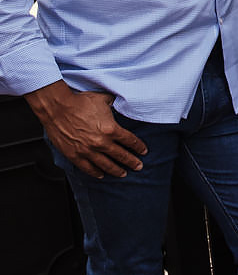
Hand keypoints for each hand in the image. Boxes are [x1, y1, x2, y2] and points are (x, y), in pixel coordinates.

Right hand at [25, 81, 146, 178]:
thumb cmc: (80, 102)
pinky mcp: (74, 155)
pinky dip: (95, 172)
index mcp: (111, 129)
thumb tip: (119, 102)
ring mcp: (87, 150)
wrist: (57, 108)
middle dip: (132, 162)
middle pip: (121, 155)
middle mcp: (101, 142)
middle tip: (138, 167)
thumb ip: (114, 103)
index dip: (139, 147)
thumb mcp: (103, 99)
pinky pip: (87, 167)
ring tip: (123, 174)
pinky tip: (101, 175)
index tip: (143, 152)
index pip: (130, 141)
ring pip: (106, 165)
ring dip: (116, 170)